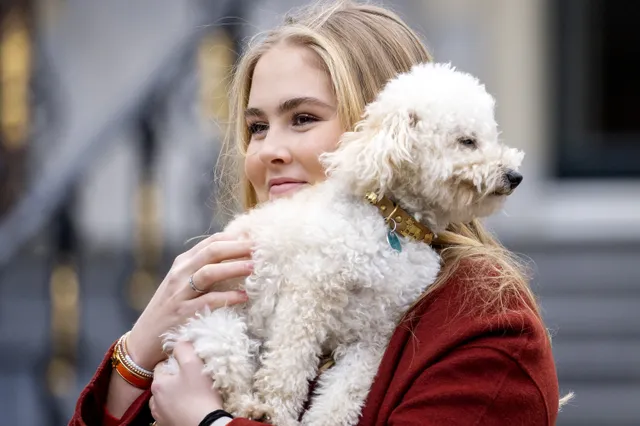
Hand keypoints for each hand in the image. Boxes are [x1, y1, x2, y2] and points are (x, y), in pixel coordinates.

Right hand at [127, 232, 252, 369]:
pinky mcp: (183, 313)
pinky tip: (244, 296)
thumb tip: (240, 259)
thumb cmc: (171, 310)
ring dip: (234, 268)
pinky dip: (228, 297)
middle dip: (238, 247)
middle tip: (260, 247)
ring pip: (209, 272)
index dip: (235, 237)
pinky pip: (209, 301)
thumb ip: (205, 270)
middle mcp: (180, 273)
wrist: (144, 340)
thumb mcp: (184, 284)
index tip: (256, 237)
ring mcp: (180, 293)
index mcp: (183, 263)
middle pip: (212, 252)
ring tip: (254, 267)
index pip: (211, 242)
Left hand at [150, 342, 223, 425]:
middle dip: (175, 380)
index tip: (190, 366)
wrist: (207, 425)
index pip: (162, 365)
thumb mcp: (193, 364)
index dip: (177, 363)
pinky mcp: (168, 425)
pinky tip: (190, 408)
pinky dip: (177, 409)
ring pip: (166, 399)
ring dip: (175, 396)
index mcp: (158, 384)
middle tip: (193, 380)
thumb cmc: (200, 394)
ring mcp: (160, 416)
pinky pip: (171, 413)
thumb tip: (180, 341)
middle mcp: (154, 401)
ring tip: (192, 395)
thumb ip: (184, 348)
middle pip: (164, 383)